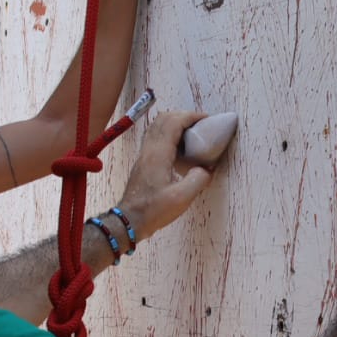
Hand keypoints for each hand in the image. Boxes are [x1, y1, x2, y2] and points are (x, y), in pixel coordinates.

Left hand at [117, 109, 216, 239]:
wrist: (129, 220)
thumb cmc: (153, 210)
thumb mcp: (182, 198)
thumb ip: (198, 180)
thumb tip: (206, 169)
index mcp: (159, 154)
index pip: (173, 122)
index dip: (191, 116)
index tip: (206, 120)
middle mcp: (149, 149)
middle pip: (164, 119)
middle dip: (184, 116)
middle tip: (200, 125)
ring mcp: (144, 155)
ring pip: (157, 127)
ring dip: (175, 124)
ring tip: (192, 134)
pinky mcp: (143, 162)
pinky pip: (155, 138)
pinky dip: (169, 134)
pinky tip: (180, 148)